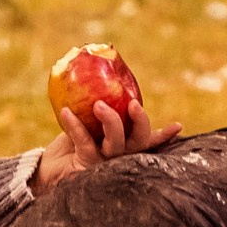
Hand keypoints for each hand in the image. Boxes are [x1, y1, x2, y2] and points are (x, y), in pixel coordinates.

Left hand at [32, 92, 182, 193]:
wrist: (48, 167)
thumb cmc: (70, 140)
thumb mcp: (86, 119)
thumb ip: (97, 100)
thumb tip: (103, 58)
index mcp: (124, 144)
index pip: (148, 139)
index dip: (164, 135)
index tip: (178, 126)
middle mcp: (119, 155)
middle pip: (139, 141)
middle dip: (140, 122)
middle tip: (133, 104)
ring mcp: (104, 162)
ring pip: (116, 143)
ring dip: (110, 121)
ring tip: (98, 104)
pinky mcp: (85, 164)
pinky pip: (84, 141)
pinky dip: (75, 125)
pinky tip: (66, 111)